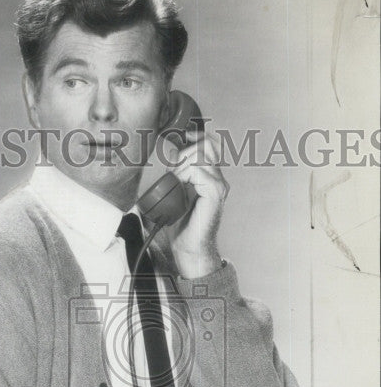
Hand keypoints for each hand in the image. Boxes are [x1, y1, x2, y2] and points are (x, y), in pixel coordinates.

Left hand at [162, 129, 228, 279]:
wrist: (188, 248)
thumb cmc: (181, 225)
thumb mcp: (174, 195)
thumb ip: (175, 177)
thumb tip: (168, 159)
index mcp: (210, 177)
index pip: (209, 144)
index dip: (194, 138)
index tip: (181, 140)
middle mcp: (218, 178)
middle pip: (205, 145)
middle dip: (183, 155)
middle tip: (172, 175)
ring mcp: (219, 185)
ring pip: (200, 156)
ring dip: (182, 167)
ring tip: (175, 184)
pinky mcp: (215, 192)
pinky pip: (199, 171)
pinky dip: (184, 176)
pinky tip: (179, 190)